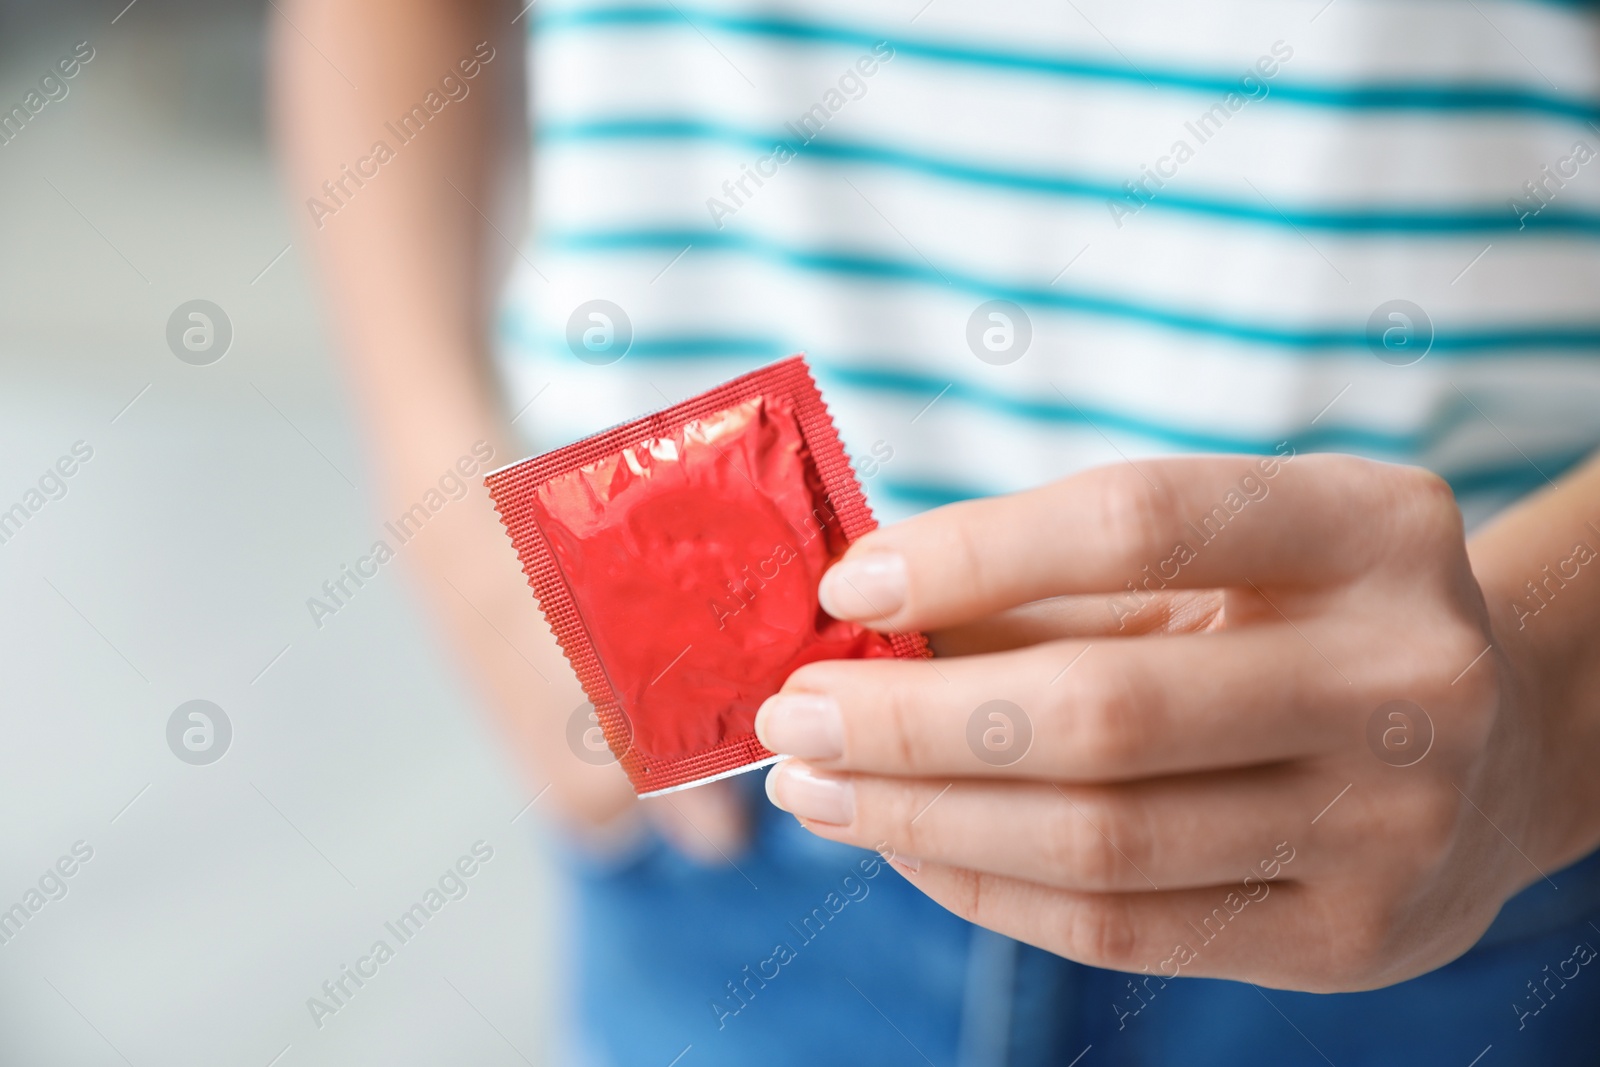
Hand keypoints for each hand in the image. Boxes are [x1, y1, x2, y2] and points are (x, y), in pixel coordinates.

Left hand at [757, 453, 1559, 990]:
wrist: (1496, 745)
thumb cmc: (1306, 620)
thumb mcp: (1223, 558)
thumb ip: (1057, 582)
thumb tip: (858, 618)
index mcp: (1370, 528)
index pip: (1135, 523)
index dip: (971, 552)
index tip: (846, 583)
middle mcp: (1405, 677)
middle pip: (1103, 710)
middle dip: (910, 720)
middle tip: (792, 717)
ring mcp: (1391, 826)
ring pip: (1098, 842)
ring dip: (919, 817)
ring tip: (817, 788)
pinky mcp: (1350, 943)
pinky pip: (1119, 932)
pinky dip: (983, 886)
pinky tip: (905, 843)